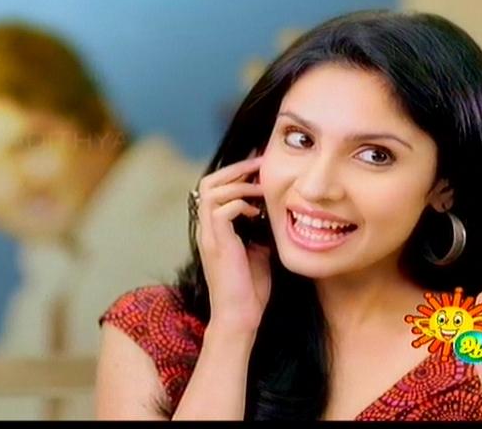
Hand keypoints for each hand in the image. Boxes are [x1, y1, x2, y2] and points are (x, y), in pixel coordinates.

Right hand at [195, 156, 271, 334]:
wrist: (240, 316)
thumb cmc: (250, 288)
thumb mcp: (259, 251)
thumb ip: (259, 230)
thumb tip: (274, 212)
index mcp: (215, 229)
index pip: (215, 188)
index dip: (236, 173)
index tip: (260, 167)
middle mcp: (207, 229)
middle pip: (207, 183)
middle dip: (235, 169)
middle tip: (260, 165)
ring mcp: (209, 236)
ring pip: (211, 192)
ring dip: (239, 185)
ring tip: (261, 188)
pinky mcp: (217, 244)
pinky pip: (222, 210)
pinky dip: (241, 204)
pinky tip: (257, 212)